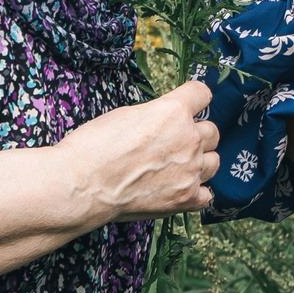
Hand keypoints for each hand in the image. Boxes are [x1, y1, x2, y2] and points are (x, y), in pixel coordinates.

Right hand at [55, 79, 221, 222]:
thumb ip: (156, 115)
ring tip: (178, 166)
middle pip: (212, 130)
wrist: (80, 187)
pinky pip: (206, 194)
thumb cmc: (93, 148)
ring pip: (214, 161)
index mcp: (174, 112)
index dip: (194, 98)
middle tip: (174, 142)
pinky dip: (195, 193)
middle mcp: (189, 139)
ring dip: (200, 161)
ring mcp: (190, 171)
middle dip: (196, 133)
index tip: (189, 104)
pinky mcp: (185, 198)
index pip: (202, 94)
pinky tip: (180, 190)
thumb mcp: (126, 115)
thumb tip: (166, 120)